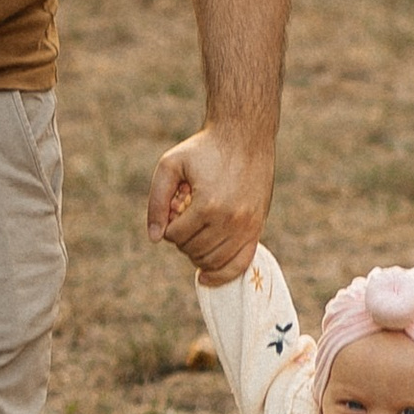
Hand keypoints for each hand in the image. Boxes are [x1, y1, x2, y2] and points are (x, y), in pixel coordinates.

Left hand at [146, 121, 271, 283]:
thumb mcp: (171, 165)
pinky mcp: (258, 227)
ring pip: (213, 260)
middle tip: (185, 217)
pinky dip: (222, 274)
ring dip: (197, 251)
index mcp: (208, 205)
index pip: (176, 236)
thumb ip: (157, 202)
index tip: (174, 209)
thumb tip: (155, 238)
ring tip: (196, 231)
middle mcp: (230, 220)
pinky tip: (205, 277)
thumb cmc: (205, 148)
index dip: (169, 225)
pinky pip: (240, 264)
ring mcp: (247, 226)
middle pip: (194, 250)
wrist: (245, 136)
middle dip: (182, 238)